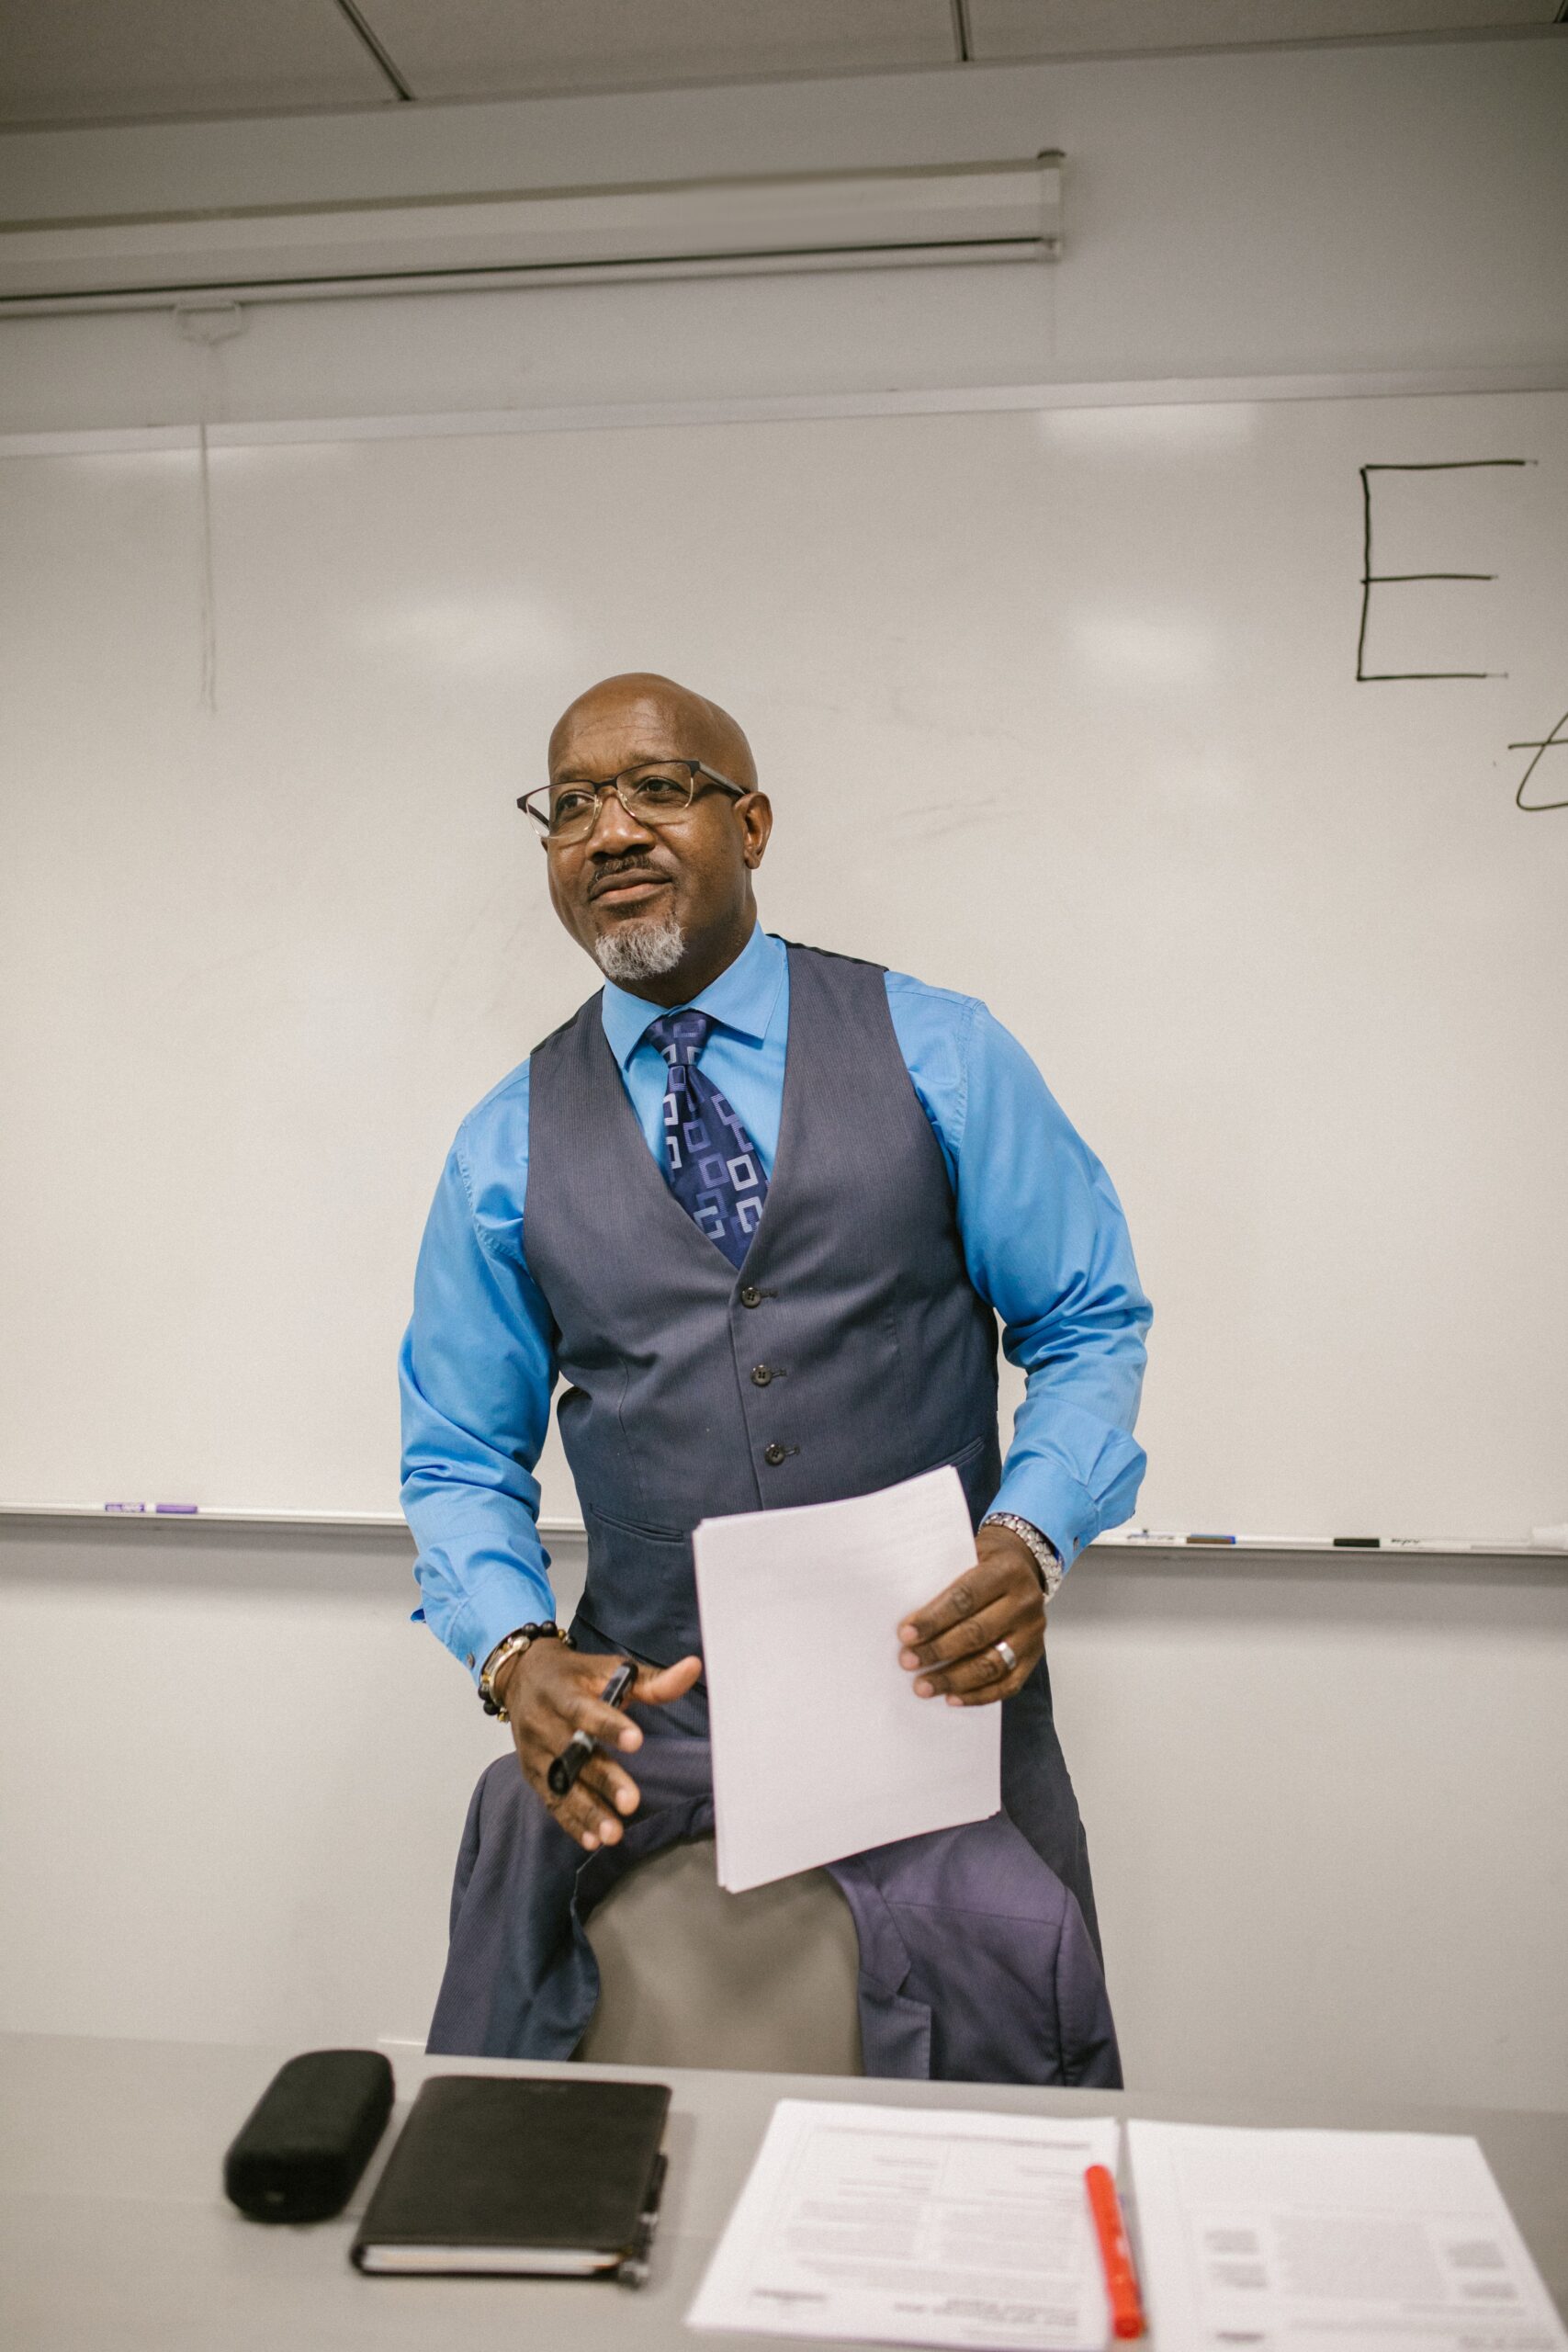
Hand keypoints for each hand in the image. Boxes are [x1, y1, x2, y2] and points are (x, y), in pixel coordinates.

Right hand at [494, 1639, 702, 1851]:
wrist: (523, 1678)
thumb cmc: (576, 1676)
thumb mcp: (609, 1669)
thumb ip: (651, 1680)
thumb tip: (694, 1668)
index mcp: (561, 1692)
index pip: (584, 1710)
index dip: (609, 1726)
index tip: (637, 1741)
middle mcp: (542, 1722)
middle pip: (573, 1754)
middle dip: (603, 1779)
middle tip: (631, 1802)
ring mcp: (534, 1751)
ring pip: (561, 1784)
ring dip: (587, 1811)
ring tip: (613, 1833)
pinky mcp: (532, 1774)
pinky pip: (551, 1801)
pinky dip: (571, 1823)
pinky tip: (592, 1841)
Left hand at [897, 1522, 1045, 1705]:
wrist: (1024, 1565)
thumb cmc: (984, 1562)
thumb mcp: (967, 1555)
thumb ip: (944, 1581)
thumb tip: (907, 1621)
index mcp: (1006, 1571)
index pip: (965, 1598)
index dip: (933, 1619)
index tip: (905, 1634)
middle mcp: (1025, 1602)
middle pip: (978, 1633)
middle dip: (938, 1651)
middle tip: (908, 1662)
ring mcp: (1033, 1632)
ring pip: (992, 1664)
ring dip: (954, 1679)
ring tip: (923, 1686)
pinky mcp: (1036, 1656)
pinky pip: (1008, 1684)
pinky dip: (978, 1695)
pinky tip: (952, 1698)